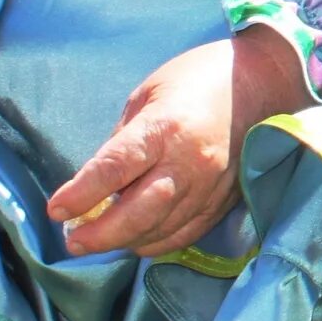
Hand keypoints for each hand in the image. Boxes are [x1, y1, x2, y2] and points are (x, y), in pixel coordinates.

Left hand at [48, 27, 310, 257]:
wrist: (264, 81)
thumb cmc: (199, 78)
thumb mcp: (146, 95)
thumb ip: (122, 140)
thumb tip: (99, 180)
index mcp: (164, 128)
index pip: (113, 170)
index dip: (80, 195)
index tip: (56, 210)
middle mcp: (189, 163)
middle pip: (137, 213)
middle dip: (100, 233)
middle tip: (73, 240)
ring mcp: (210, 186)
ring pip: (161, 230)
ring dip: (125, 241)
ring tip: (100, 240)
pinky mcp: (225, 199)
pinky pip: (187, 233)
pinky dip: (158, 242)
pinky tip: (138, 240)